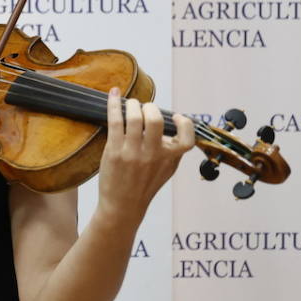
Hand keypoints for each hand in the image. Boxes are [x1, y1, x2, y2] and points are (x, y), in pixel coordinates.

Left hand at [96, 87, 194, 225]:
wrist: (123, 206)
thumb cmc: (144, 185)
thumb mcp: (166, 170)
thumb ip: (172, 150)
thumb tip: (172, 125)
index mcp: (170, 158)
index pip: (187, 138)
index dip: (184, 124)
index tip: (176, 117)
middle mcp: (153, 155)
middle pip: (156, 120)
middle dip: (149, 107)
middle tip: (144, 108)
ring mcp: (133, 153)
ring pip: (134, 117)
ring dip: (131, 104)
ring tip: (130, 104)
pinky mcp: (114, 151)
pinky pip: (115, 121)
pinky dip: (113, 104)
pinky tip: (113, 95)